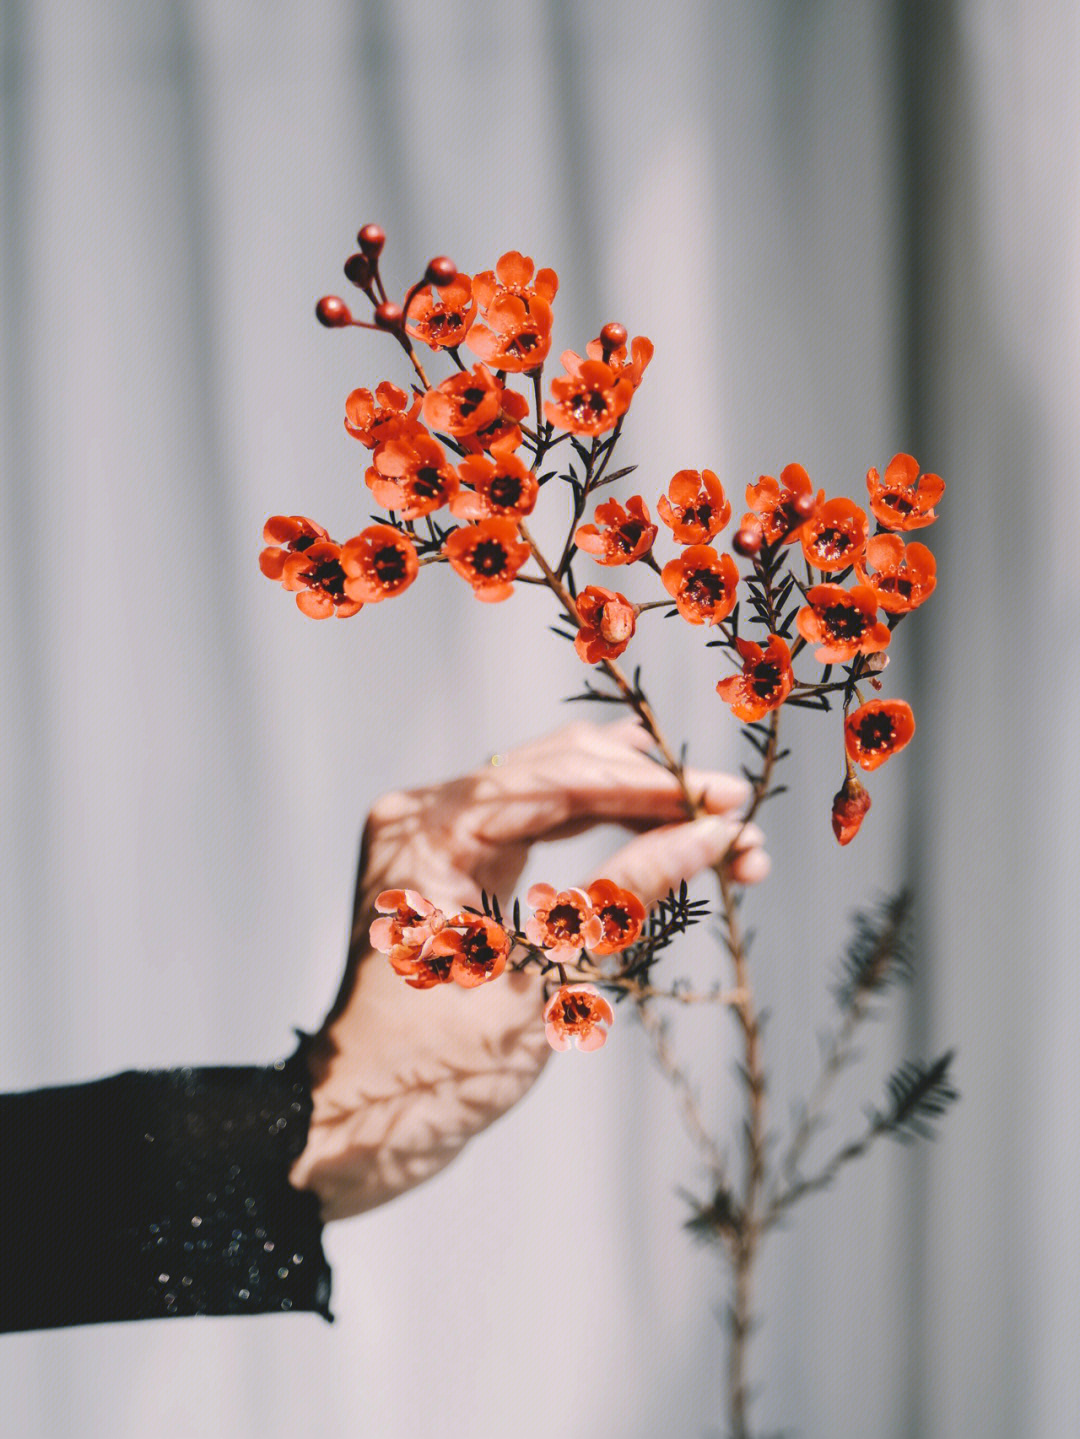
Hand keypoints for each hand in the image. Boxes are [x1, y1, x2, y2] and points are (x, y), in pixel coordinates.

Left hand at [288, 717, 768, 1220]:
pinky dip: (605, 835)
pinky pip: (542, 825)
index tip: (731, 804)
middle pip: (562, 769)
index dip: (652, 788)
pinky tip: (667, 845)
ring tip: (724, 844)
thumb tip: (711, 836)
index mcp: (428, 832)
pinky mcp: (457, 860)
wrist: (350, 1127)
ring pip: (560, 790)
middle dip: (655, 795)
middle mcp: (427, 814)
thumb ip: (622, 898)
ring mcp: (440, 834)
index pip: (558, 779)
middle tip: (740, 827)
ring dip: (640, 811)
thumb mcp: (539, 983)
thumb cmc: (428, 1072)